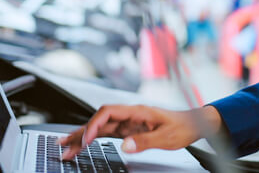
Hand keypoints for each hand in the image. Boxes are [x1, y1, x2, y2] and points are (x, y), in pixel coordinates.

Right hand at [58, 105, 222, 159]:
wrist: (194, 124)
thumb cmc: (183, 126)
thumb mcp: (167, 136)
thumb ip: (145, 140)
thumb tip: (125, 145)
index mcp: (137, 111)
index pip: (107, 112)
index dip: (93, 125)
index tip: (86, 140)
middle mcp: (129, 114)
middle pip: (98, 120)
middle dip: (79, 132)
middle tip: (63, 146)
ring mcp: (128, 122)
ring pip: (99, 127)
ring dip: (82, 137)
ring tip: (65, 147)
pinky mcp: (129, 130)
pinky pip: (106, 134)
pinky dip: (93, 139)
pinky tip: (82, 145)